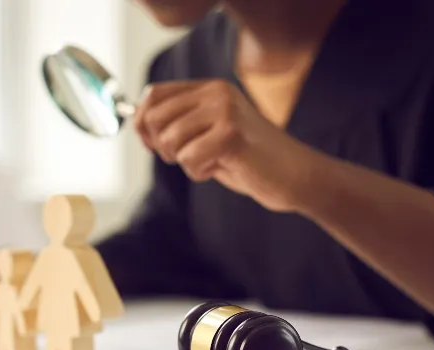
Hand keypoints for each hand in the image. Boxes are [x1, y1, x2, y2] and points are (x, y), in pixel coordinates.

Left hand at [135, 79, 318, 211]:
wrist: (295, 175)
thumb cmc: (249, 160)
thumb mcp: (209, 134)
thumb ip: (180, 124)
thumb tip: (138, 123)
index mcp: (210, 88)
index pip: (154, 94)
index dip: (142, 122)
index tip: (151, 145)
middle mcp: (216, 93)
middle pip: (155, 117)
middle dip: (162, 147)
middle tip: (187, 158)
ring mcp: (224, 111)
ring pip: (170, 141)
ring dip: (185, 162)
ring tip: (212, 162)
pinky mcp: (230, 135)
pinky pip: (189, 159)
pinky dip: (200, 173)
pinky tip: (223, 168)